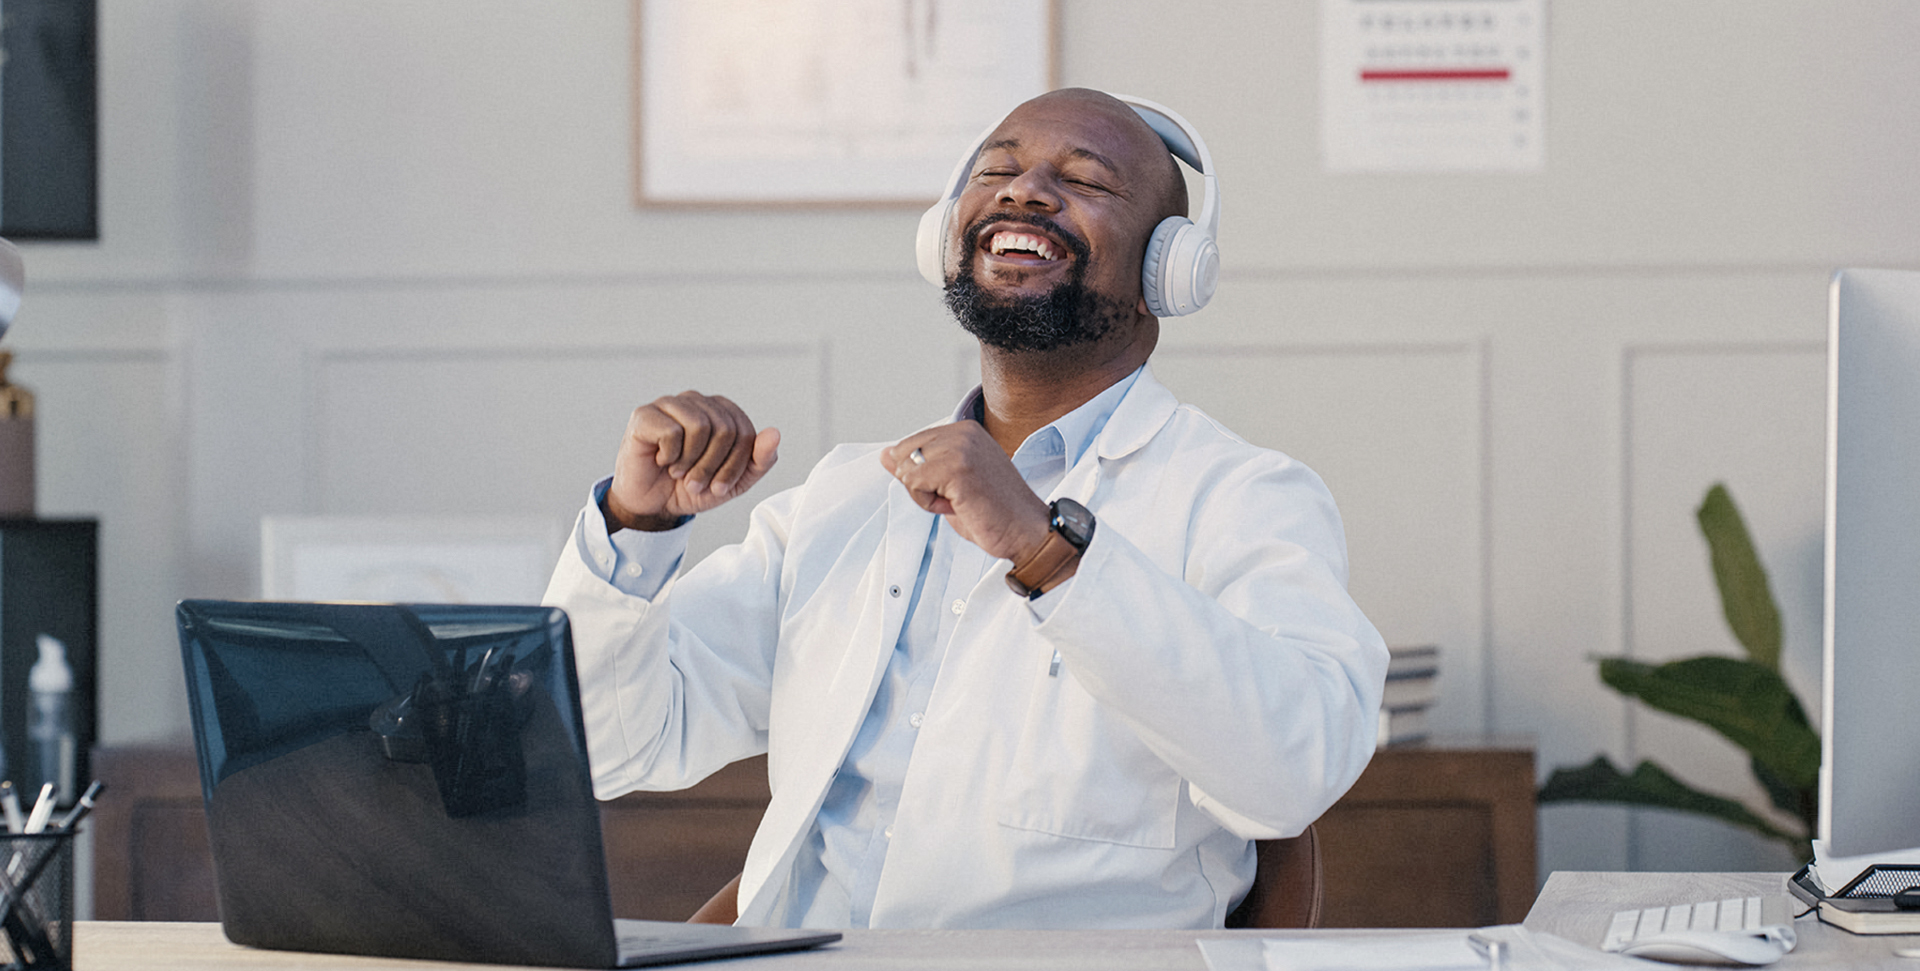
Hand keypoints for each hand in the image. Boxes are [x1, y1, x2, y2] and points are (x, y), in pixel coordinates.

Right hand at [605, 392, 779, 531]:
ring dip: (691, 462)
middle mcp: (697, 401)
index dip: (736, 466)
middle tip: (696, 483)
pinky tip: (662, 460)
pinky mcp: (645, 415)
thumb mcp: (734, 482)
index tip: (719, 486)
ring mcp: (670, 404)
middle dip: (713, 467)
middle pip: (725, 428)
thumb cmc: (691, 487)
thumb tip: (775, 433)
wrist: (652, 505)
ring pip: (700, 426)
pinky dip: (670, 456)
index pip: (745, 432)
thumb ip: (759, 460)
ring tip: (680, 472)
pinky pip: (671, 431)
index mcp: (721, 411)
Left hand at [880, 422, 1051, 562]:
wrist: (1026, 531)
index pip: (909, 445)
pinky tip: (957, 506)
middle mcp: (963, 432)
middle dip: (919, 484)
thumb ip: (919, 466)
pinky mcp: (957, 467)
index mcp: (964, 431)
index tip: (955, 488)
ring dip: (925, 496)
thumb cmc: (994, 513)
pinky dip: (929, 504)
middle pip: (902, 455)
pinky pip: (914, 484)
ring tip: (959, 501)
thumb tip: (885, 454)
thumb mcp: (948, 484)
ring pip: (906, 470)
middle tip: (956, 497)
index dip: (922, 477)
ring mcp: (961, 447)